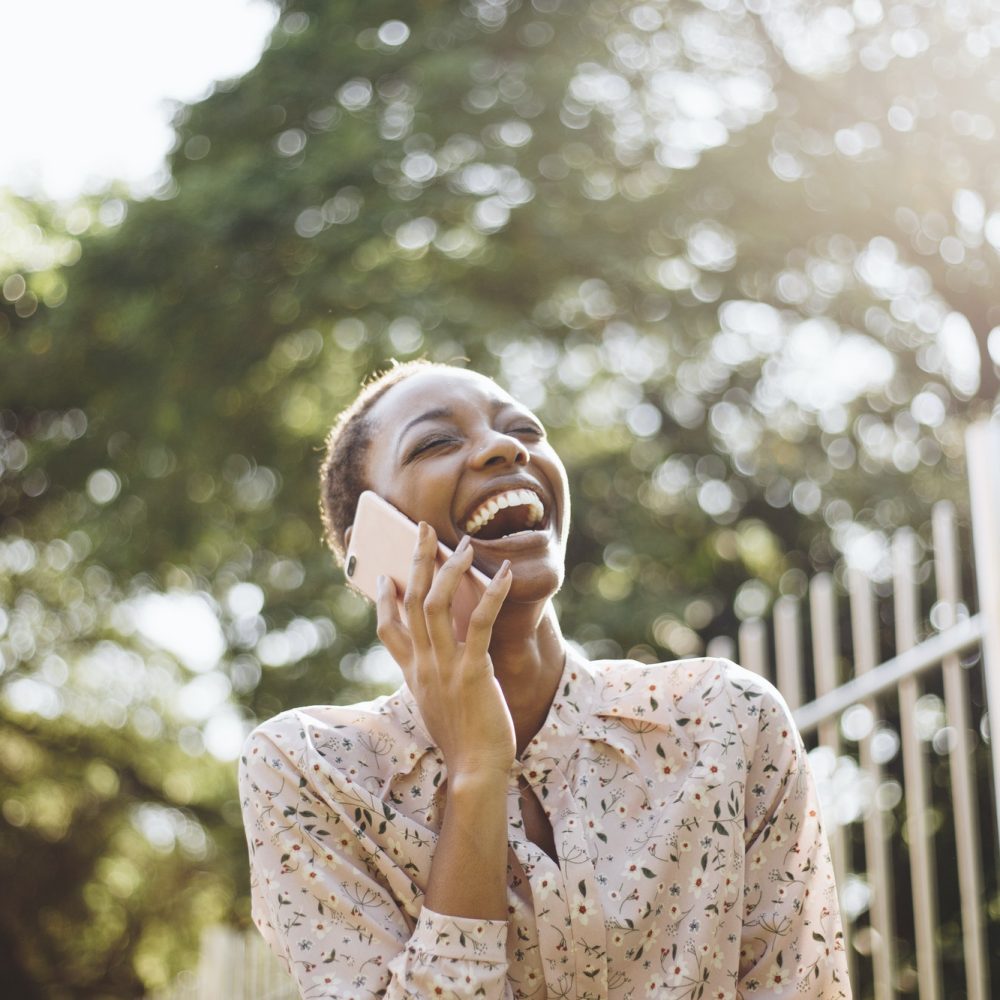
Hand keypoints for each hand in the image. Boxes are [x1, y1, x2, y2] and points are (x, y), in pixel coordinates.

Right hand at [375, 522, 516, 779]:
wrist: (475, 771)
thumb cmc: (463, 741)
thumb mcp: (438, 705)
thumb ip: (434, 677)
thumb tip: (442, 653)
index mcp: (413, 674)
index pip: (388, 630)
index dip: (384, 601)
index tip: (386, 576)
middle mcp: (423, 665)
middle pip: (410, 602)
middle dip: (415, 561)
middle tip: (422, 529)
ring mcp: (444, 667)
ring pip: (436, 604)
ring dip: (450, 569)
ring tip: (464, 544)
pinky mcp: (472, 671)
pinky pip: (478, 623)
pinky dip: (491, 594)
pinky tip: (504, 574)